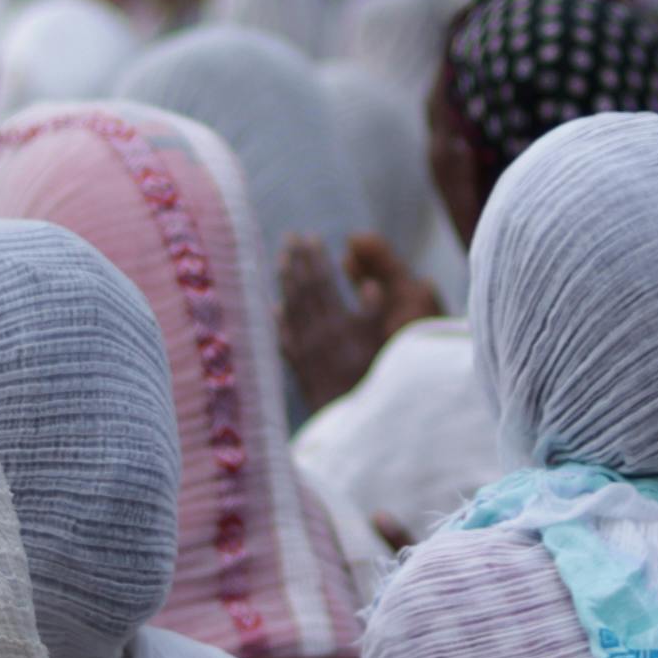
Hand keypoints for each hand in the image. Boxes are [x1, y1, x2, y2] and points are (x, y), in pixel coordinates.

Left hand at [279, 231, 438, 414]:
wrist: (351, 421)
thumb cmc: (373, 382)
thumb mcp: (381, 345)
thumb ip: (375, 313)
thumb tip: (370, 284)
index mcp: (337, 324)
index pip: (322, 282)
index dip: (316, 258)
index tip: (311, 237)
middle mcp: (315, 334)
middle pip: (302, 290)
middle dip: (296, 261)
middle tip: (290, 238)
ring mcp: (304, 350)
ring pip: (290, 309)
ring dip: (285, 282)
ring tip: (281, 261)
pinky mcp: (299, 367)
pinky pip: (285, 337)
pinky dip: (280, 320)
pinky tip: (276, 308)